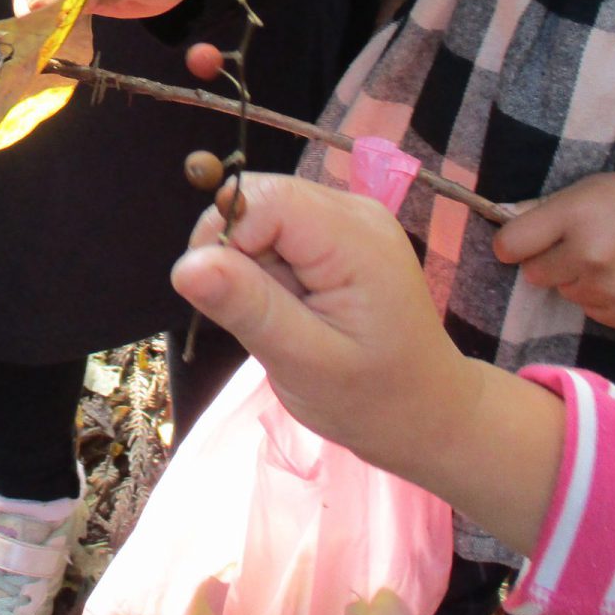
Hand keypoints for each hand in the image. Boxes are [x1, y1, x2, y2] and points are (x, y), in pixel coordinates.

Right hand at [171, 174, 563, 555]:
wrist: (428, 417)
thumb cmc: (372, 400)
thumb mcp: (303, 362)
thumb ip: (247, 307)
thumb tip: (186, 265)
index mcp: (354, 238)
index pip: (262, 198)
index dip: (227, 238)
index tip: (226, 299)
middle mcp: (355, 212)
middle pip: (261, 201)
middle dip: (239, 255)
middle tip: (262, 319)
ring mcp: (352, 221)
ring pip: (266, 216)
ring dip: (254, 266)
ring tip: (283, 319)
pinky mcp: (342, 237)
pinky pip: (282, 233)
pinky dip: (271, 270)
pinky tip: (293, 309)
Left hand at [492, 172, 614, 329]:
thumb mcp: (595, 188)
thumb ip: (547, 210)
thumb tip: (505, 226)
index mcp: (575, 217)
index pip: (510, 246)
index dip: (511, 245)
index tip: (520, 245)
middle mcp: (588, 257)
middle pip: (535, 275)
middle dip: (549, 262)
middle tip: (581, 247)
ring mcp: (609, 292)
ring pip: (567, 294)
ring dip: (580, 281)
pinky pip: (595, 313)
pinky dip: (604, 299)